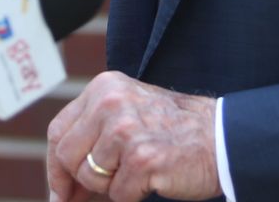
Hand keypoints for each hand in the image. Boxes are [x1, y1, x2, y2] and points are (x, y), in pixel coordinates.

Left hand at [46, 72, 220, 201]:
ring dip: (112, 186)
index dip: (55, 166)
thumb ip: (93, 135)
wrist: (222, 137)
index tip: (60, 190)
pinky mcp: (142, 158)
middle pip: (67, 156)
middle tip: (90, 197)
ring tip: (138, 172)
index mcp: (104, 87)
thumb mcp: (129, 113)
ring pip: (91, 178)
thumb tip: (59, 187)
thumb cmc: (174, 131)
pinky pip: (118, 194)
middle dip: (78, 182)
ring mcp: (126, 130)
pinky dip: (132, 195)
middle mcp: (111, 102)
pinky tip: (152, 179)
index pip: (58, 131)